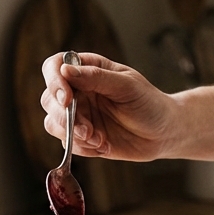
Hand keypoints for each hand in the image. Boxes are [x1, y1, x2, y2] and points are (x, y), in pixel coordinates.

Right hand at [41, 52, 177, 161]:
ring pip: (53, 123)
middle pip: (49, 99)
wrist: (164, 133)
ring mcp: (78, 115)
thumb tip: (65, 71)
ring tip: (99, 139)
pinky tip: (105, 146)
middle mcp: (78, 91)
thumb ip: (97, 77)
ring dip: (73, 135)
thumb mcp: (127, 86)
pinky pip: (68, 144)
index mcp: (88, 70)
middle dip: (65, 117)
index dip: (54, 81)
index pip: (55, 66)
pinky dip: (84, 148)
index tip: (66, 98)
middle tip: (87, 129)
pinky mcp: (82, 138)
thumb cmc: (149, 103)